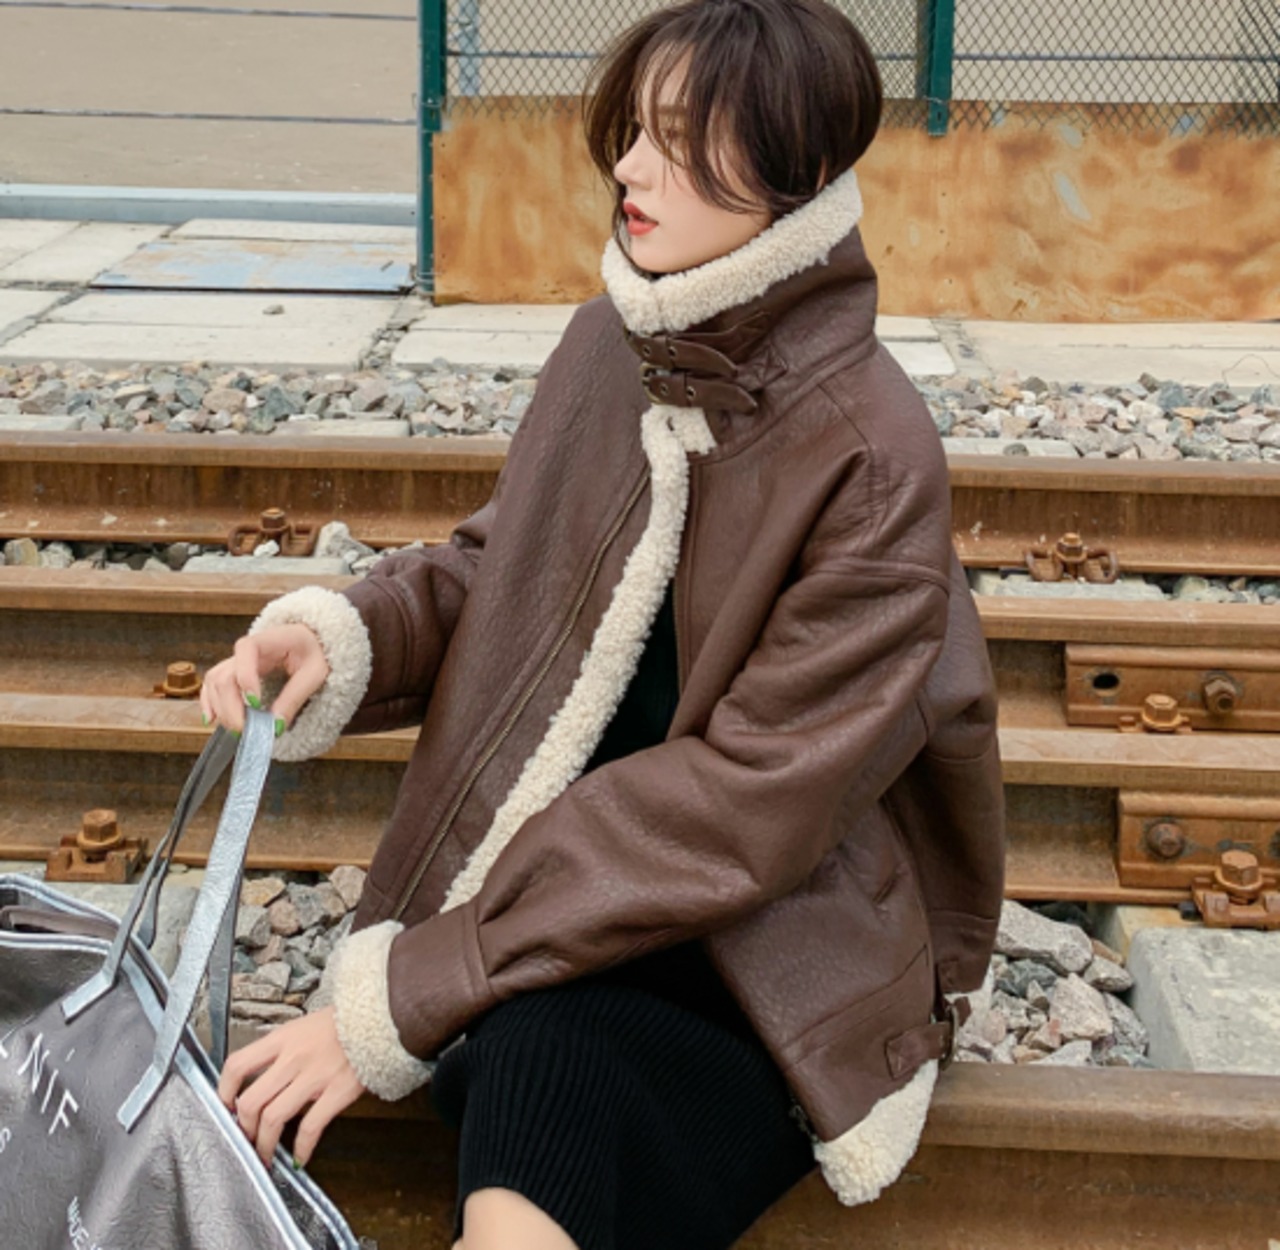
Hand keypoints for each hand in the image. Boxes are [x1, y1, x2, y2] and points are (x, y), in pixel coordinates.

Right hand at [200, 624, 328, 733]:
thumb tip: (276, 725)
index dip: (246, 678)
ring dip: (221, 709)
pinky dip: (209, 703)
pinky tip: (212, 720)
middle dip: (231, 706)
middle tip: (246, 729)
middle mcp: (245, 650)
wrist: (309, 642)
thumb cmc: (312, 651)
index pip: (246, 651)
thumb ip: (295, 696)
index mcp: (267, 640)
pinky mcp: (232, 673)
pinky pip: (212, 686)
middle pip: (225, 675)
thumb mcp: (314, 673)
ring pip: (214, 682)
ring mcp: (235, 661)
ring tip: (238, 729)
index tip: (256, 704)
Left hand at [217, 1005, 365, 1167]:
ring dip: (264, 1144)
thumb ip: (283, 1052)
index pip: (238, 1065)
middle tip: (245, 1138)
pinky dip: (301, 1148)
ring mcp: (315, 1076)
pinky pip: (311, 1127)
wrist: (380, 1016)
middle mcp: (294, 1058)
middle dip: (243, 1128)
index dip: (224, 1091)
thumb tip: (264, 1081)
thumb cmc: (344, 1022)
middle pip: (251, 1101)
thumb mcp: (304, 1027)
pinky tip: (299, 1157)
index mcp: (283, 1039)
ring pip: (273, 1118)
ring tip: (265, 1155)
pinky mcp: (337, 1091)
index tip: (225, 1106)